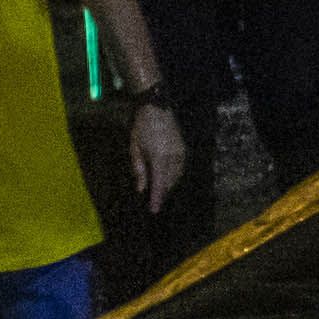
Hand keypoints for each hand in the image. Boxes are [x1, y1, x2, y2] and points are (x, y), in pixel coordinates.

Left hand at [127, 94, 188, 212]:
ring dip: (168, 186)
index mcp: (159, 158)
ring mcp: (181, 153)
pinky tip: (167, 178)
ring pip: (177, 177)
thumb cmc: (141, 127)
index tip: (154, 211)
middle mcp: (173, 158)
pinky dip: (174, 176)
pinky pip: (180, 169)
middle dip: (162, 194)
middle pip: (169, 183)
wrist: (157, 106)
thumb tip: (141, 189)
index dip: (157, 199)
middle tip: (154, 203)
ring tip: (159, 192)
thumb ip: (139, 170)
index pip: (159, 184)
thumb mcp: (135, 148)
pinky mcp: (184, 149)